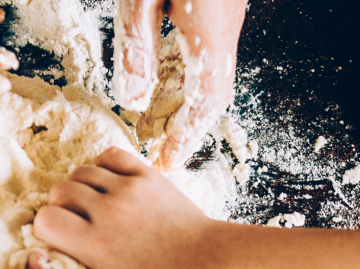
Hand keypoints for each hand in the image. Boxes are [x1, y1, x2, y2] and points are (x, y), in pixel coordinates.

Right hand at [28, 148, 226, 268]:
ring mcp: (129, 189)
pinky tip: (109, 184)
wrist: (212, 265)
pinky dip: (102, 167)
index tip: (57, 238)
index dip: (46, 228)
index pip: (45, 219)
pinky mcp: (148, 175)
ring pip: (81, 171)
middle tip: (75, 222)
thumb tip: (36, 263)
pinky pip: (110, 156)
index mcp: (96, 245)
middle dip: (60, 206)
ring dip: (80, 186)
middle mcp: (108, 211)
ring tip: (93, 204)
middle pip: (59, 190)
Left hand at [113, 0, 246, 169]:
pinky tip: (167, 71)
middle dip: (189, 125)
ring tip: (158, 116)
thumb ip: (137, 45)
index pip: (205, 102)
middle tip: (162, 148)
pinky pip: (209, 51)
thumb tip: (131, 99)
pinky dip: (189, 73)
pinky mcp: (222, 5)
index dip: (187, 137)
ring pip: (212, 72)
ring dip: (188, 97)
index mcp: (209, 36)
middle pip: (214, 92)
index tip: (167, 161)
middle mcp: (226, 31)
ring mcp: (227, 17)